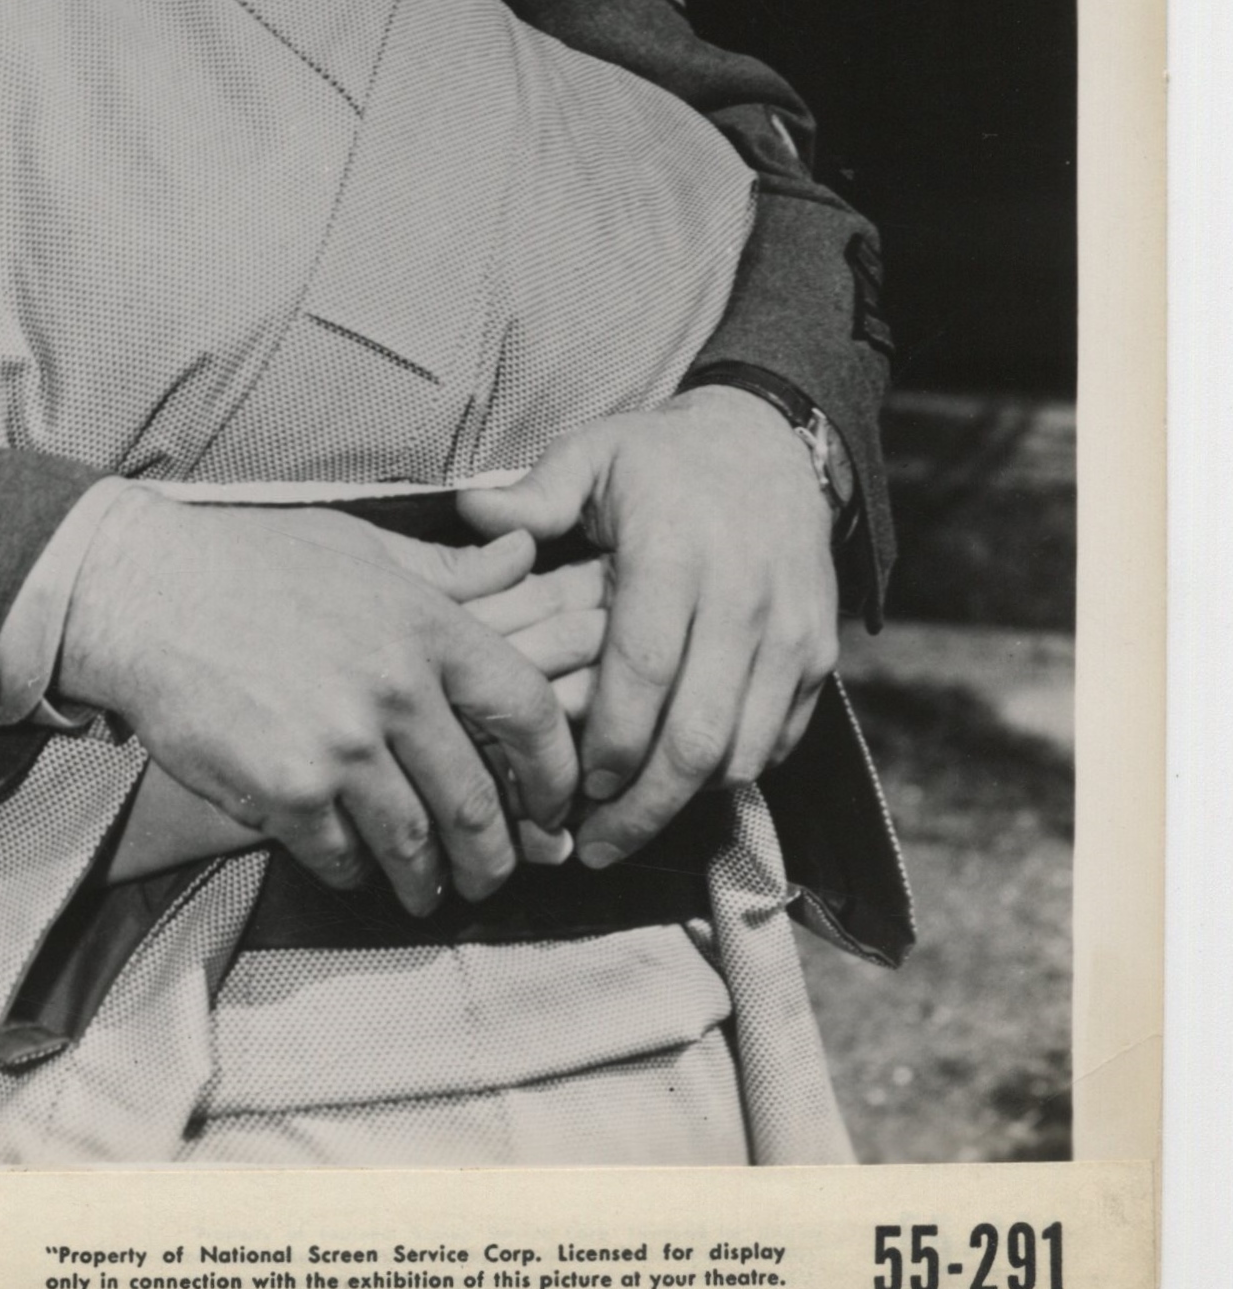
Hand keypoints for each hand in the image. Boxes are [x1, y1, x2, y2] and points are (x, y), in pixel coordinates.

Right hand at [61, 495, 580, 915]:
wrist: (141, 592)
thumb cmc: (247, 560)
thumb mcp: (360, 545)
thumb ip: (450, 570)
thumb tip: (528, 553)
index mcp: (425, 625)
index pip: (528, 715)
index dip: (554, 775)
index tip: (551, 808)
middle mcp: (395, 689)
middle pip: (479, 803)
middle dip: (495, 857)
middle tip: (491, 875)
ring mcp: (341, 745)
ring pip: (416, 845)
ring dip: (428, 881)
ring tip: (426, 891)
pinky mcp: (286, 790)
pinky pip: (342, 856)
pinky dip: (354, 871)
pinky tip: (353, 866)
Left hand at [455, 388, 838, 869]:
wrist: (773, 443)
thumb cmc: (664, 458)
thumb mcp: (593, 454)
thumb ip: (533, 497)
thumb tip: (469, 518)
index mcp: (676, 553)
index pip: (643, 671)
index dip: (611, 742)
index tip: (579, 788)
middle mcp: (742, 598)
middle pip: (698, 734)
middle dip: (646, 804)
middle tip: (599, 845)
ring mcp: (791, 632)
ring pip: (744, 750)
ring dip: (689, 800)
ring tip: (635, 826)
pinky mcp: (820, 655)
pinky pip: (781, 739)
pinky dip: (735, 772)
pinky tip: (686, 785)